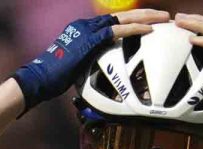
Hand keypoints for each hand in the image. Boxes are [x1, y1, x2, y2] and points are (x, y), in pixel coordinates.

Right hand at [13, 9, 169, 113]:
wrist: (39, 80)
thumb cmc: (55, 80)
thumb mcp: (78, 69)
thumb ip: (93, 66)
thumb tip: (106, 78)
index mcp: (84, 30)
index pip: (114, 22)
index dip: (133, 22)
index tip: (150, 25)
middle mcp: (86, 25)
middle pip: (121, 15)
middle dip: (144, 14)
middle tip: (163, 16)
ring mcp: (88, 30)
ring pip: (123, 18)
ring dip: (145, 17)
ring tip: (163, 18)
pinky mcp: (90, 40)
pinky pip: (117, 31)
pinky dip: (134, 30)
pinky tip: (150, 31)